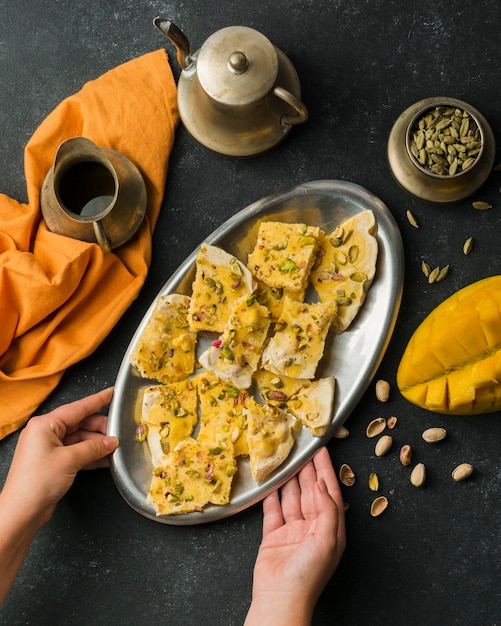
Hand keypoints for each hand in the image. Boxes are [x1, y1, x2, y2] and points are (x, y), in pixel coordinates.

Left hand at [1, 387, 118, 526]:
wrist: (22, 511)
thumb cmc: (36, 482)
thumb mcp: (70, 460)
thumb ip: (94, 447)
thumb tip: (111, 441)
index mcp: (45, 425)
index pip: (77, 408)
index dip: (97, 400)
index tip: (111, 393)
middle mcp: (45, 433)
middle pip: (80, 424)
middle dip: (100, 429)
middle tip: (118, 432)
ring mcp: (49, 448)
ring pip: (80, 439)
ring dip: (97, 444)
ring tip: (115, 448)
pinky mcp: (53, 462)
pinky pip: (77, 453)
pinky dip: (91, 455)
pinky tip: (105, 459)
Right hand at [245, 447, 345, 625]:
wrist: (280, 600)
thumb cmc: (308, 576)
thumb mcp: (327, 540)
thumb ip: (327, 509)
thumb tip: (322, 484)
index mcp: (330, 529)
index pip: (330, 493)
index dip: (326, 471)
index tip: (321, 451)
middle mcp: (313, 528)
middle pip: (311, 492)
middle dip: (308, 471)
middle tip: (302, 449)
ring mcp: (292, 532)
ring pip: (292, 498)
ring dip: (290, 480)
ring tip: (286, 460)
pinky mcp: (273, 537)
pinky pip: (273, 511)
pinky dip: (272, 496)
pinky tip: (271, 483)